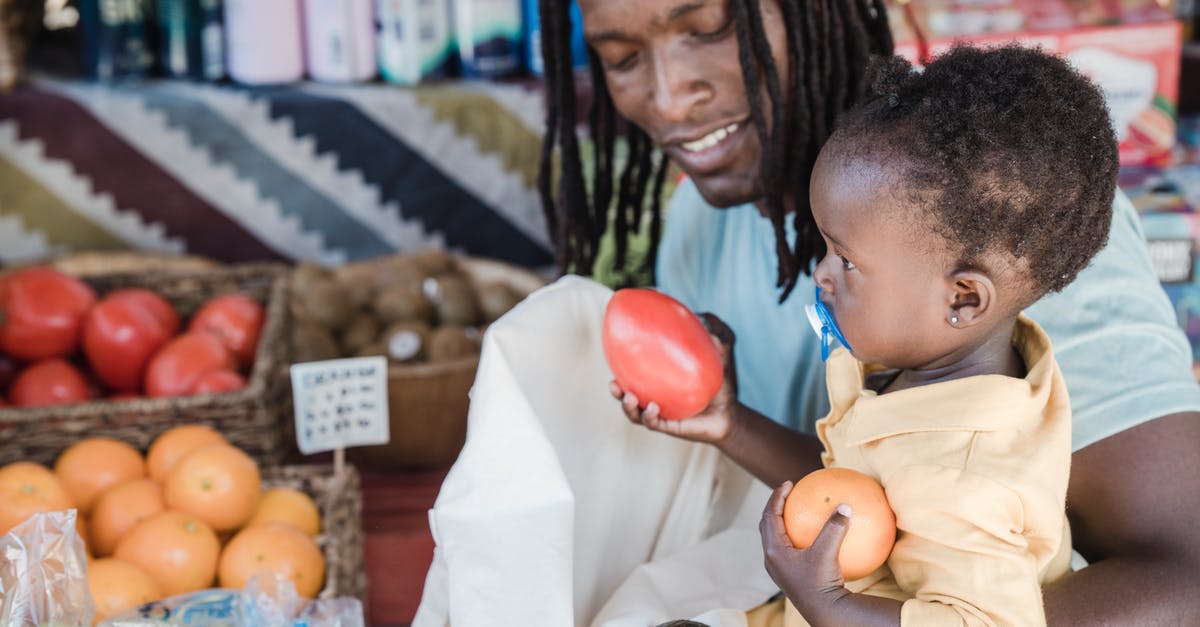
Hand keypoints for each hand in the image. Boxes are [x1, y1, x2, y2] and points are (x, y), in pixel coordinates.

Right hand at [609, 313, 739, 443]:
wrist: (731, 413)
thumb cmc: (720, 383)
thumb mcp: (718, 356)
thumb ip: (712, 334)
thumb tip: (701, 316)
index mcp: (658, 384)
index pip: (635, 376)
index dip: (621, 368)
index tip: (613, 355)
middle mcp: (654, 400)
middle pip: (627, 397)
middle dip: (617, 391)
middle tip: (613, 383)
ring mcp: (661, 415)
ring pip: (635, 413)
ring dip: (627, 406)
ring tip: (628, 396)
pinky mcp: (670, 427)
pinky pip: (654, 423)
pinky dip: (649, 416)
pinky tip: (652, 407)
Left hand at [760, 481, 851, 618]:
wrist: (823, 612)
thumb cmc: (822, 583)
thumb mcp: (828, 552)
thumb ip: (835, 527)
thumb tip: (845, 505)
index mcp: (774, 550)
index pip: (769, 516)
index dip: (776, 496)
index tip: (788, 483)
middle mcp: (772, 559)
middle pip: (767, 525)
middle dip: (776, 506)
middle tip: (788, 493)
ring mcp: (779, 569)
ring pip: (775, 538)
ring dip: (782, 521)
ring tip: (795, 510)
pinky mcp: (789, 575)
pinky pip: (787, 549)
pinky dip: (795, 536)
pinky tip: (812, 536)